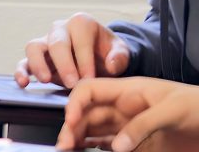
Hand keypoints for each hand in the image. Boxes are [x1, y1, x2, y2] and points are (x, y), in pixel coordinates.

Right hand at [15, 13, 129, 88]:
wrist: (99, 57)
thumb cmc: (108, 53)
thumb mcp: (121, 51)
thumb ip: (120, 56)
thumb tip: (111, 65)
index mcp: (81, 24)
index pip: (80, 39)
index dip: (84, 59)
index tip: (90, 78)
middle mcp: (60, 29)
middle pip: (56, 42)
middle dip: (64, 64)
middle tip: (71, 83)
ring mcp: (46, 43)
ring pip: (34, 47)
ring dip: (38, 64)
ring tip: (46, 80)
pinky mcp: (37, 59)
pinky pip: (24, 62)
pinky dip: (21, 71)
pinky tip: (24, 83)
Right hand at [56, 76, 198, 150]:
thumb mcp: (172, 110)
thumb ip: (143, 124)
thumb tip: (116, 145)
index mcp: (128, 91)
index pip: (90, 90)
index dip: (75, 103)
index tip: (72, 121)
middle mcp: (123, 108)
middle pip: (88, 113)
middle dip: (72, 126)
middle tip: (63, 144)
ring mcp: (129, 127)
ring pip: (93, 130)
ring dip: (78, 138)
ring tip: (66, 149)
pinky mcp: (137, 144)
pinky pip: (106, 144)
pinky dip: (92, 147)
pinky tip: (83, 151)